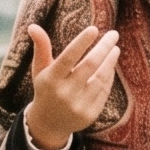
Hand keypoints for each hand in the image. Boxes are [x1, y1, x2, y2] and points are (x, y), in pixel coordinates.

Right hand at [24, 25, 120, 149]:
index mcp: (50, 80)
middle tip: (114, 34)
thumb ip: (41, 48)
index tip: (94, 29)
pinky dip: (109, 76)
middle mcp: (64, 93)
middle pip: (90, 65)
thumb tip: (33, 26)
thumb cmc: (46, 89)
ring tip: (115, 48)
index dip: (81, 42)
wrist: (49, 124)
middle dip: (104, 47)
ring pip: (101, 77)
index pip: (68, 57)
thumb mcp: (40, 70)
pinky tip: (110, 65)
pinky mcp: (90, 114)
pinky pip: (104, 90)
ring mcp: (78, 105)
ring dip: (110, 61)